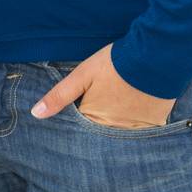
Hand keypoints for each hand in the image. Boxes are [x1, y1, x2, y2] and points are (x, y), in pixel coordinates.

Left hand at [30, 42, 176, 127]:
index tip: (79, 115)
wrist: (155, 57)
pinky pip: (141, 132)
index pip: (80, 129)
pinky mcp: (153, 126)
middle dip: (97, 128)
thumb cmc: (115, 63)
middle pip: (100, 134)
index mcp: (93, 119)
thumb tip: (35, 114)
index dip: (78, 120)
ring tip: (120, 107)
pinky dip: (137, 124)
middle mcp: (113, 130)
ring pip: (120, 134)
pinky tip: (137, 109)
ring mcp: (135, 130)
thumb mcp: (82, 74)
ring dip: (117, 127)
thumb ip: (59, 95)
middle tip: (104, 107)